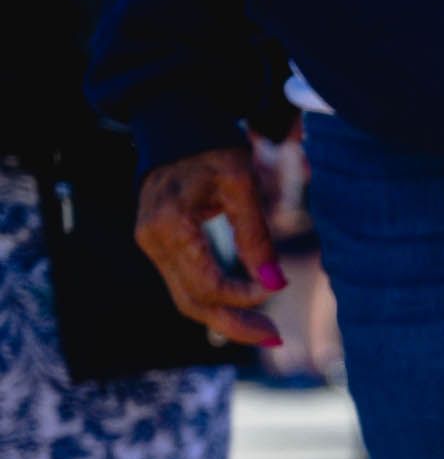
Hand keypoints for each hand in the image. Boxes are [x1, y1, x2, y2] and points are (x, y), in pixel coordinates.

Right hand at [134, 146, 283, 346]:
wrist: (173, 121)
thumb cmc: (210, 144)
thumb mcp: (241, 182)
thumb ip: (256, 234)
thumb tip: (275, 283)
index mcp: (170, 224)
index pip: (207, 283)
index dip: (243, 297)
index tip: (278, 289)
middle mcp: (152, 239)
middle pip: (192, 302)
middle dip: (235, 324)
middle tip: (278, 338)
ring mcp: (151, 244)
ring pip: (186, 299)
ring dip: (226, 319)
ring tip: (268, 331)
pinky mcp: (159, 245)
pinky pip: (184, 284)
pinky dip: (215, 301)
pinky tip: (246, 309)